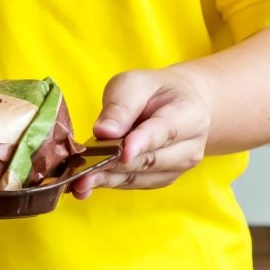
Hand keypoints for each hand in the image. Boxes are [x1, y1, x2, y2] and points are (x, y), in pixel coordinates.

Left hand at [71, 67, 212, 198]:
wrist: (175, 103)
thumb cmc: (152, 91)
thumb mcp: (134, 84)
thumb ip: (121, 106)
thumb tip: (104, 132)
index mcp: (189, 115)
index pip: (164, 132)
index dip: (141, 143)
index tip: (121, 152)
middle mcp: (190, 146)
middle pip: (150, 160)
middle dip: (115, 167)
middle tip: (83, 173)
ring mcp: (178, 166)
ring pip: (140, 176)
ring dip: (108, 181)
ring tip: (79, 184)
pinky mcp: (161, 178)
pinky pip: (134, 183)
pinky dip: (110, 183)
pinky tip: (86, 185)